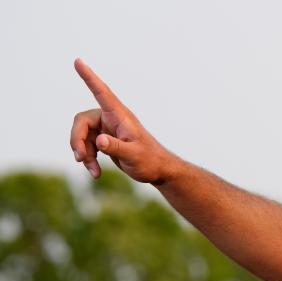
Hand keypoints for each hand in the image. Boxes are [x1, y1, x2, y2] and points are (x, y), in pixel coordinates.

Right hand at [70, 58, 173, 182]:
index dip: (89, 77)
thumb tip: (99, 141)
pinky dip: (88, 159)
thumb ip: (116, 147)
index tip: (78, 61)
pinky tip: (96, 173)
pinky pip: (87, 146)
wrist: (158, 171)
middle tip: (80, 158)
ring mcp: (106, 129)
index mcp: (119, 115)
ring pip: (82, 136)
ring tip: (94, 171)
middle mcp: (111, 119)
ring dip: (84, 153)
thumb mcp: (134, 155)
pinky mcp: (104, 140)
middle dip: (77, 140)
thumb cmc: (150, 160)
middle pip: (81, 121)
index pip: (102, 92)